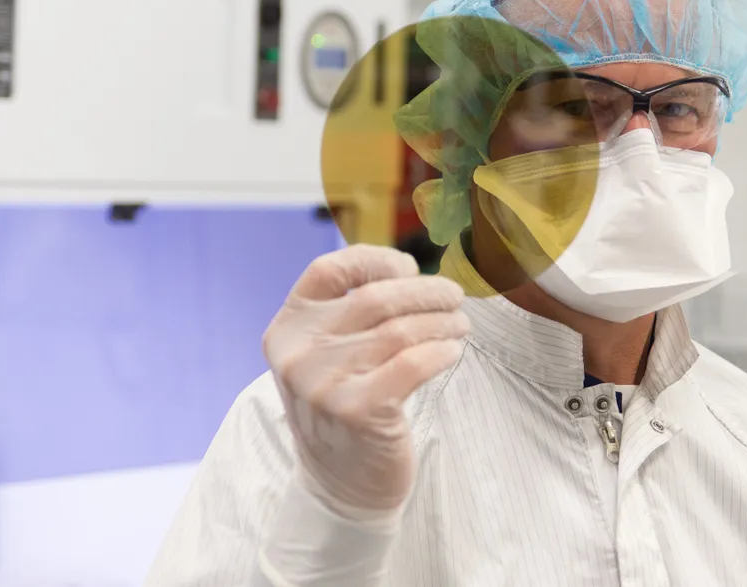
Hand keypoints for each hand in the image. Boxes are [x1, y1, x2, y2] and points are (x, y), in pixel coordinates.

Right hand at [263, 244, 468, 515]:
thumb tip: (410, 272)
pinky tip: (452, 352)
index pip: (329, 270)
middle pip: (375, 298)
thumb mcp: (325, 355)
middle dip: (425, 292)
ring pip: (400, 330)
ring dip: (441, 322)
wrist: (339, 485)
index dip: (375, 260)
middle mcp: (298, 353)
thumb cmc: (344, 406)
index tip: (408, 268)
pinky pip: (413, 362)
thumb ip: (348, 314)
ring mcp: (324, 383)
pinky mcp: (356, 410)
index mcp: (287, 328)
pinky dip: (441, 351)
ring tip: (459, 325)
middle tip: (453, 297)